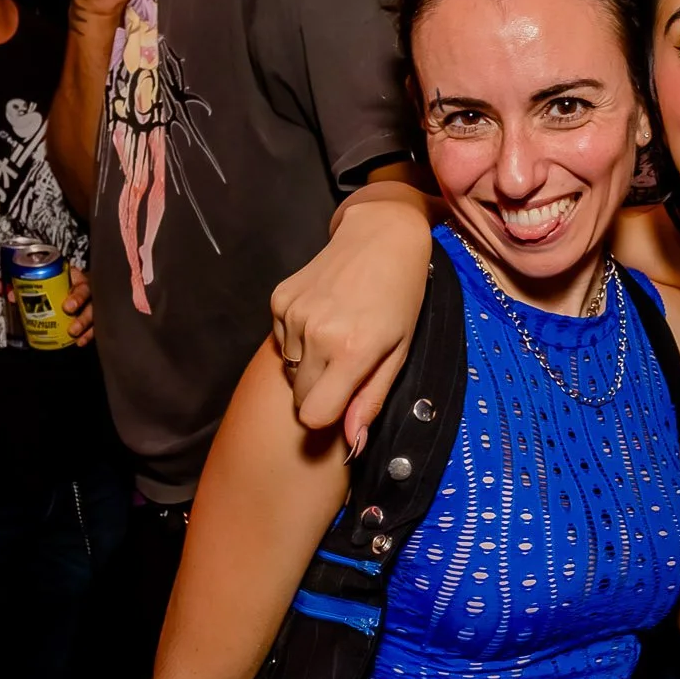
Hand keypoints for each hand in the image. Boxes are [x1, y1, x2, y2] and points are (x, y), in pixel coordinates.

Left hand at [0, 263, 93, 345]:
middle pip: (88, 295)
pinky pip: (95, 325)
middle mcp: (82, 288)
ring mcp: (89, 303)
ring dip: (84, 323)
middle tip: (68, 313)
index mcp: (71, 277)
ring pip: (93, 311)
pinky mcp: (90, 317)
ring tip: (73, 333)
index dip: (74, 295)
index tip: (65, 306)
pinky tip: (80, 341)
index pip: (77, 281)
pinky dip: (89, 334)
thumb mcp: (35, 282)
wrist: (65, 291)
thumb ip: (15, 285)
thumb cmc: (51, 285)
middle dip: (79, 305)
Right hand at [271, 198, 433, 448]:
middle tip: (345, 364)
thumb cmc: (400, 297)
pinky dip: (298, 336)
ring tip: (337, 333)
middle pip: (300, 396)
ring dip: (309, 362)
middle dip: (320, 391)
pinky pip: (281, 340)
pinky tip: (323, 314)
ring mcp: (294, 314)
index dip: (327, 415)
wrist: (380, 236)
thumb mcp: (399, 351)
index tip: (342, 401)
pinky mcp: (279, 298)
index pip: (313, 416)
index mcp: (351, 351)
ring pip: (290, 368)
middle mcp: (316, 334)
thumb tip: (353, 442)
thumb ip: (371, 398)